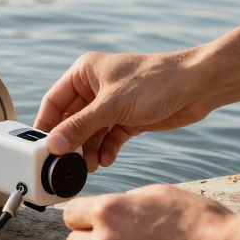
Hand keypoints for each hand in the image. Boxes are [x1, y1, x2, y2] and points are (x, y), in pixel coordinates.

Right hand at [34, 50, 212, 168]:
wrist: (198, 86)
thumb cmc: (156, 82)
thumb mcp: (111, 106)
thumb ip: (80, 127)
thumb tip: (54, 145)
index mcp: (84, 73)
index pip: (54, 102)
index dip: (46, 125)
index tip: (40, 148)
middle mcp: (95, 88)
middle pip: (72, 120)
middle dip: (72, 142)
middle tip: (67, 163)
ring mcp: (112, 104)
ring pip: (91, 132)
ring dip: (90, 149)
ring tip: (91, 166)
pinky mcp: (128, 118)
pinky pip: (109, 137)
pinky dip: (107, 149)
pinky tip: (107, 160)